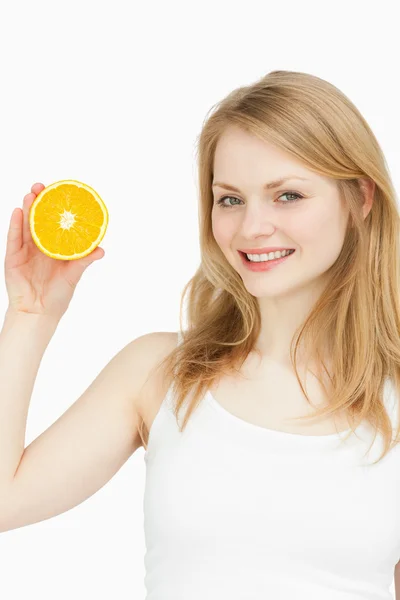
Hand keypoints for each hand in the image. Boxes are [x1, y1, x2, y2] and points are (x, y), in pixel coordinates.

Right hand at [3, 182, 104, 320]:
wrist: (39, 312)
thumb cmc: (58, 295)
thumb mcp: (73, 275)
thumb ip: (84, 261)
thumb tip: (101, 250)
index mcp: (55, 247)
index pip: (54, 222)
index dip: (55, 207)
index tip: (59, 192)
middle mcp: (39, 245)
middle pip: (38, 219)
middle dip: (39, 202)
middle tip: (41, 187)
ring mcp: (25, 250)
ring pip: (25, 224)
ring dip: (27, 209)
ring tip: (31, 195)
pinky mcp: (13, 257)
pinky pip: (13, 238)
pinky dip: (15, 225)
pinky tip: (17, 211)